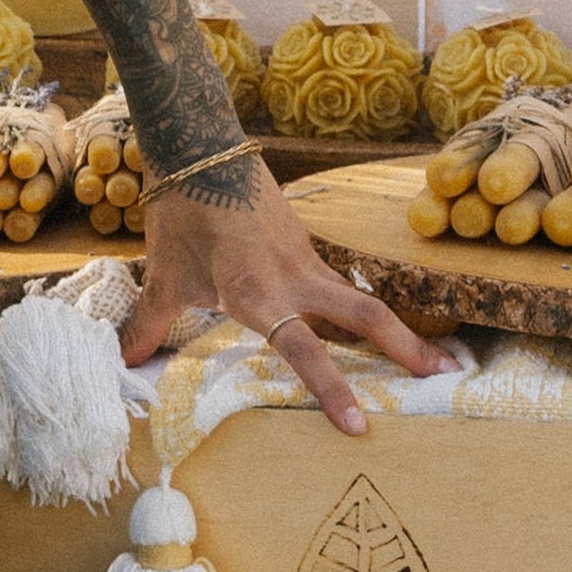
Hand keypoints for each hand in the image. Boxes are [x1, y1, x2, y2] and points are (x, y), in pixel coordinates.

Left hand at [122, 161, 459, 435]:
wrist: (199, 144)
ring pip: (357, 297)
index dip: (332, 389)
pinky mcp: (303, 241)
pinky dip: (354, 310)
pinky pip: (333, 282)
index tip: (359, 426)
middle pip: (365, 314)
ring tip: (429, 357)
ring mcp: (304, 256)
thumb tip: (125, 363)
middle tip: (445, 377)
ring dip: (391, 329)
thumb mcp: (163, 275)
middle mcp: (293, 276)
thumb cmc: (182, 212)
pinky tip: (361, 324)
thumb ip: (150, 325)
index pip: (304, 349)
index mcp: (260, 291)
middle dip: (406, 347)